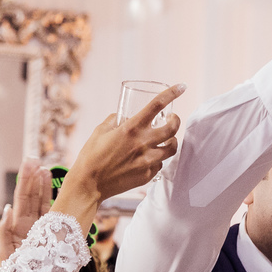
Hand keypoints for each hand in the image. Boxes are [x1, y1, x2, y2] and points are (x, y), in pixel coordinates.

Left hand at [0, 161, 49, 264]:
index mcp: (17, 227)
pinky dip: (55, 202)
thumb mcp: (5, 254)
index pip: (22, 198)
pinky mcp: (51, 236)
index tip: (29, 164)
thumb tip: (7, 209)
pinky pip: (53, 216)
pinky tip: (56, 190)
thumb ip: (4, 232)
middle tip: (36, 160)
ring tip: (45, 170)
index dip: (25, 181)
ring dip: (44, 186)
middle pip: (32, 197)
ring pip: (43, 203)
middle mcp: (29, 225)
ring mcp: (41, 229)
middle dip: (34, 178)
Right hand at [64, 85, 182, 202]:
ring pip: (172, 148)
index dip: (172, 93)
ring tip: (166, 139)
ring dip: (172, 141)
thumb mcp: (99, 131)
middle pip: (173, 128)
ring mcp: (147, 161)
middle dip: (176, 120)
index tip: (182, 87)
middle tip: (173, 118)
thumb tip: (123, 116)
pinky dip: (158, 159)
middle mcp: (143, 143)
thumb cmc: (91, 157)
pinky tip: (150, 157)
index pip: (157, 105)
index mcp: (131, 128)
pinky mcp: (148, 175)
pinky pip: (160, 164)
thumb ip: (114, 120)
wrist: (88, 185)